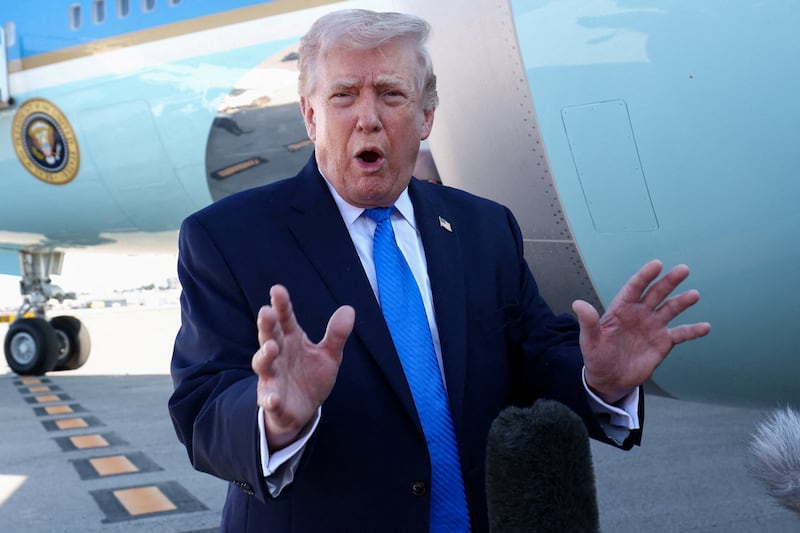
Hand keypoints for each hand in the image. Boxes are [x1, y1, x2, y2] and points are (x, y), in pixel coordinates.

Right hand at [252, 284, 354, 449]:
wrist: (302, 410)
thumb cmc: (311, 376)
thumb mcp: (329, 355)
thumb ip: (336, 334)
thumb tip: (349, 309)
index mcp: (291, 340)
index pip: (285, 319)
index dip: (281, 305)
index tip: (277, 290)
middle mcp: (277, 356)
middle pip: (269, 337)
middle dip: (267, 325)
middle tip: (266, 311)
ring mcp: (272, 378)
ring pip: (264, 365)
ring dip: (265, 356)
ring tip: (270, 347)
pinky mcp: (273, 401)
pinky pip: (269, 400)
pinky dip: (270, 399)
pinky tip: (273, 397)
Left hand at [572, 260, 710, 403]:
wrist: (609, 378)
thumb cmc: (597, 356)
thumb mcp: (590, 341)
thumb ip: (588, 322)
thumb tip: (577, 304)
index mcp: (621, 309)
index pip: (634, 288)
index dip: (645, 276)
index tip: (657, 265)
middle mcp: (639, 314)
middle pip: (656, 293)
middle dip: (669, 281)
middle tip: (683, 269)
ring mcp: (652, 327)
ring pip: (670, 309)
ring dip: (682, 301)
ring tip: (694, 295)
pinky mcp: (663, 342)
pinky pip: (681, 334)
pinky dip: (693, 330)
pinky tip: (705, 327)